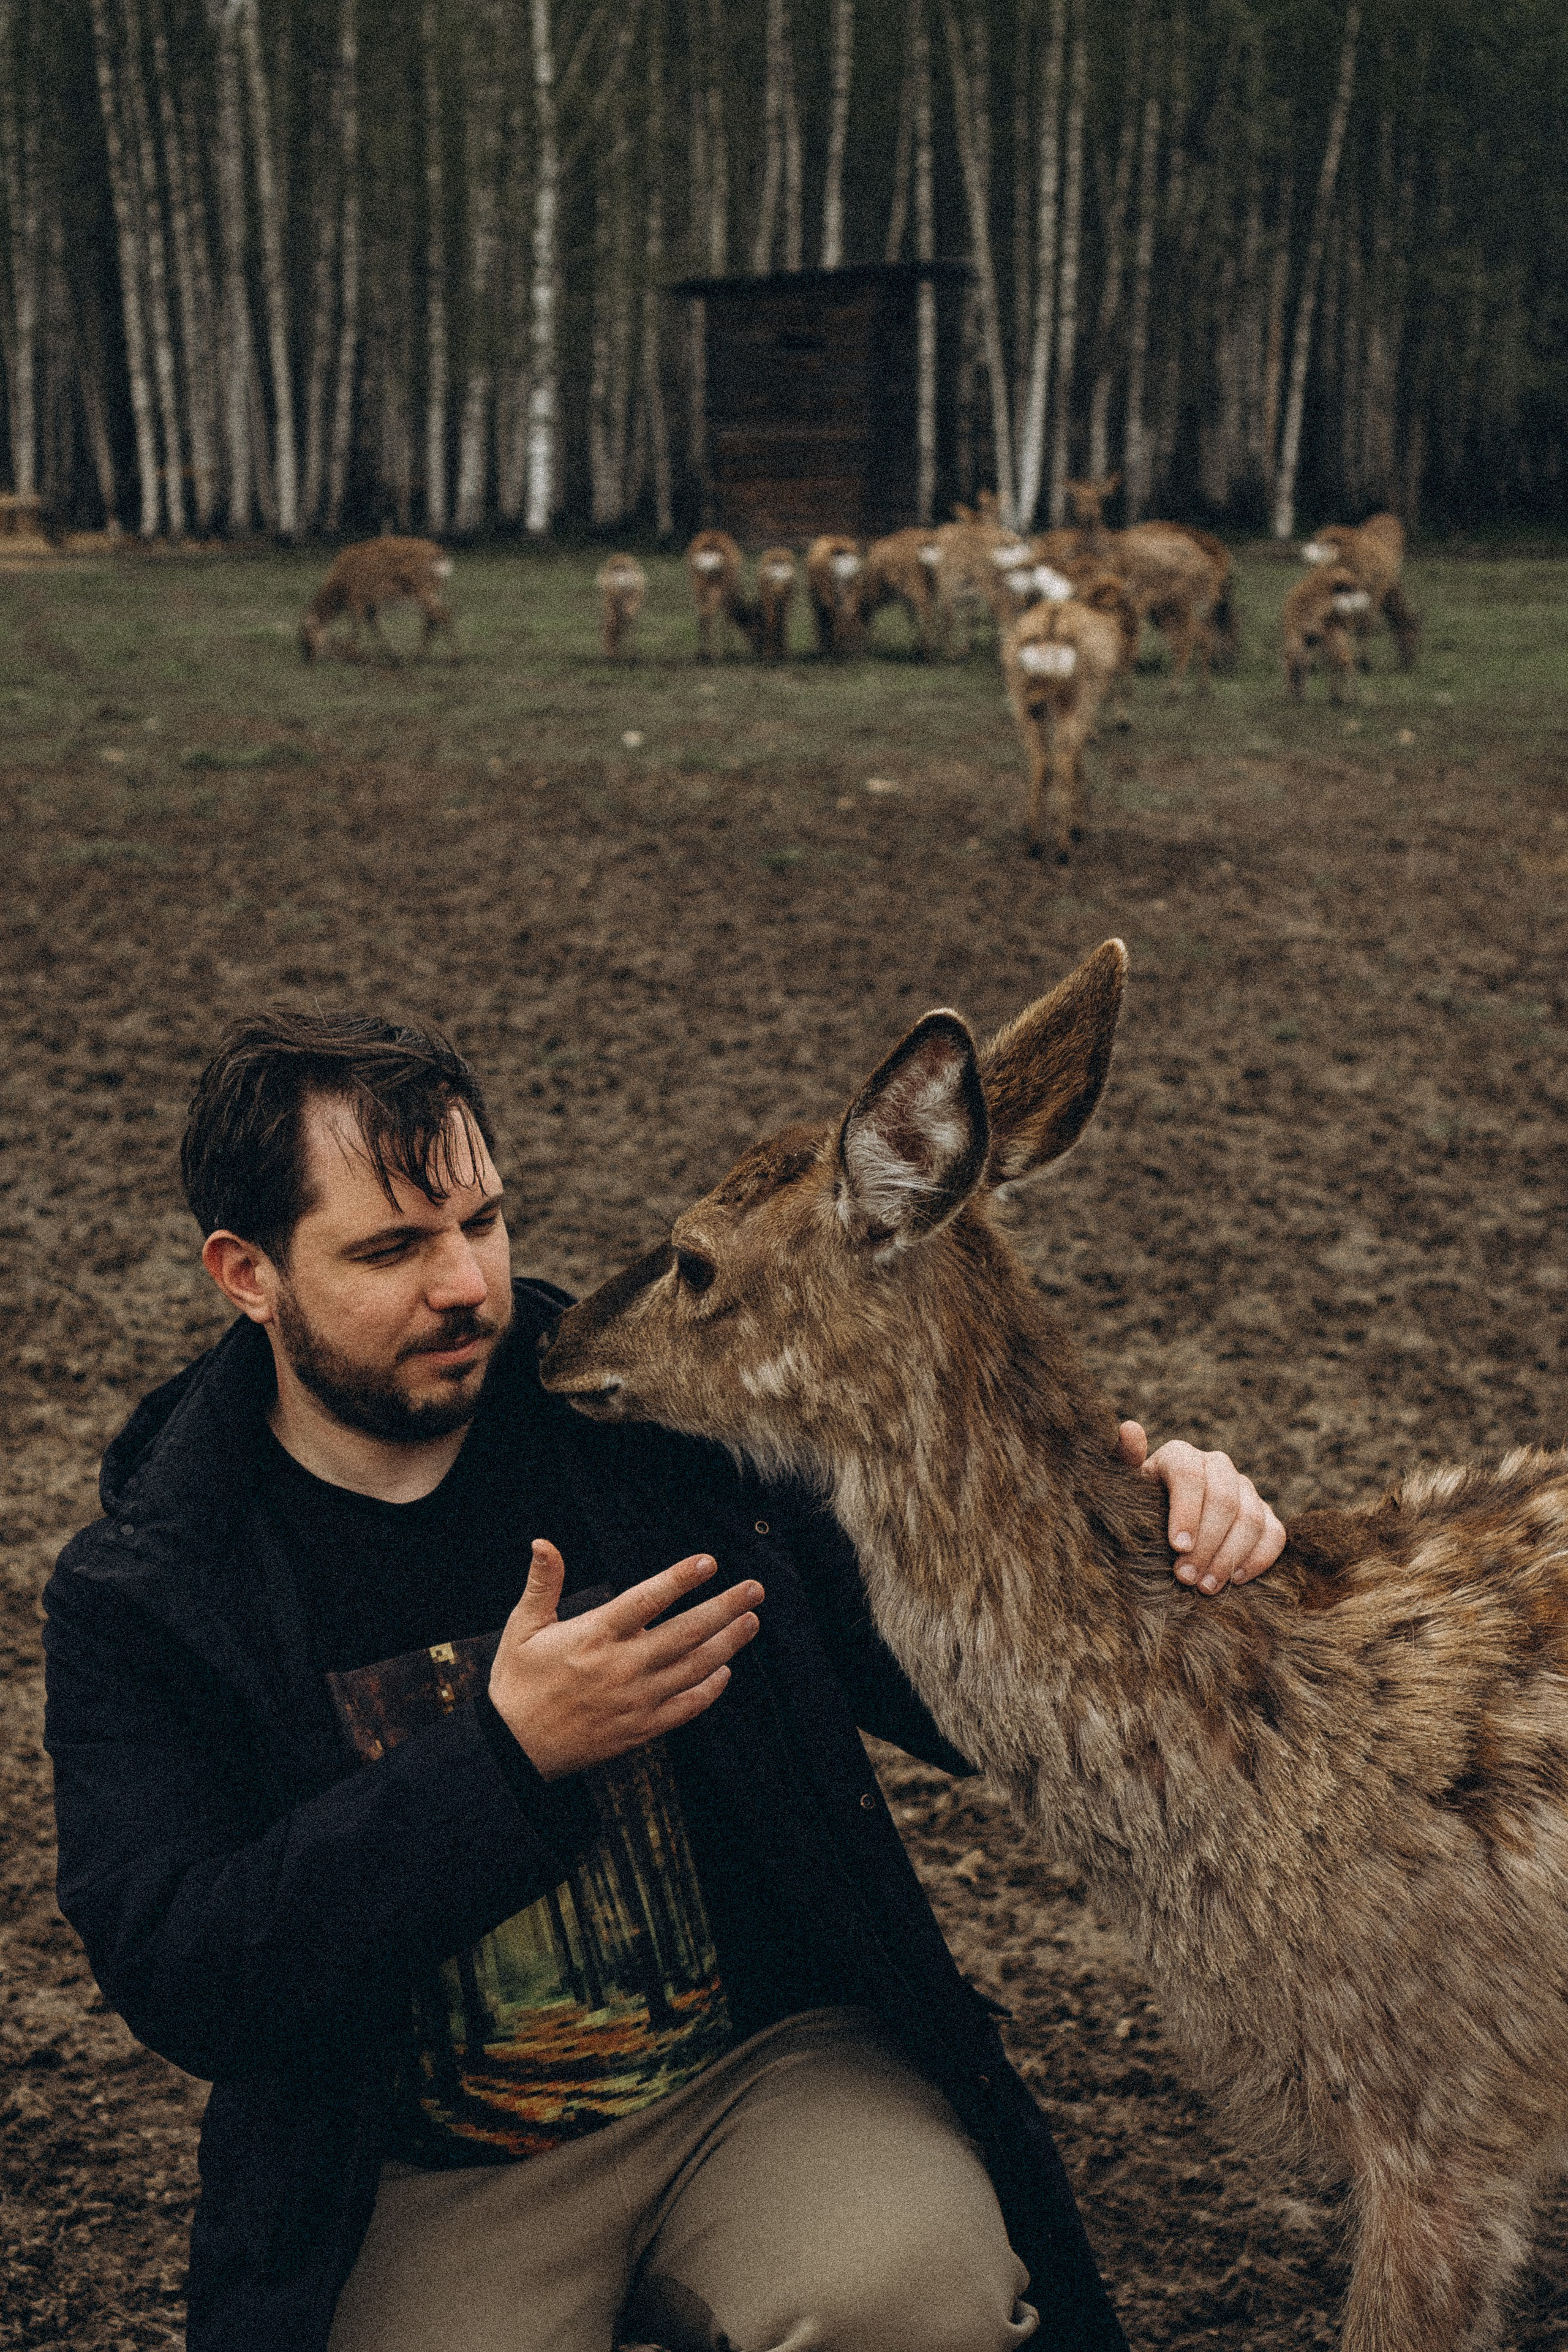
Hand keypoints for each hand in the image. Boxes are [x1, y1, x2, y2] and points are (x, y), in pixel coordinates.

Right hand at [488, 1539, 762, 1779]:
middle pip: (685, 1632)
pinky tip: (725, 1671)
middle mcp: (621, 1666)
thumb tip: (542, 1543)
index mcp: (594, 1635)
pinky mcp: (640, 1729)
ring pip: (694, 1668)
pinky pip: (686, 1707)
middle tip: (755, 1589)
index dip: (679, 1579)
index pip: (646, 1600)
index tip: (709, 1561)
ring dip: (727, 1644)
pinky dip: (710, 1690)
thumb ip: (542, 1585)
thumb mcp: (522, 1629)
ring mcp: (635, 1700)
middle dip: (724, 1608)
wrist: (515, 1750)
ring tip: (751, 1622)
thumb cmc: (518, 1682)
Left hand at [1117, 1424, 1284, 1593]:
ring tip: (1205, 1587)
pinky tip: (1235, 1580)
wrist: (1158, 1523)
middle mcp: (1216, 1466)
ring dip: (1230, 1557)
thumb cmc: (1136, 1506)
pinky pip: (1275, 1534)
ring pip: (1251, 1518)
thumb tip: (1130, 1429)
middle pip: (1224, 1499)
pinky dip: (1258, 1559)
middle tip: (1186, 1578)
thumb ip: (1124, 1460)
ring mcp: (1244, 1489)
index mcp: (1180, 1455)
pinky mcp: (1264, 1514)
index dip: (1187, 1511)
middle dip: (1207, 1543)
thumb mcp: (1123, 1488)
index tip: (1178, 1547)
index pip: (1189, 1474)